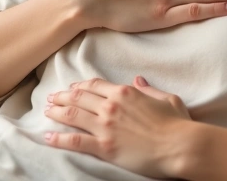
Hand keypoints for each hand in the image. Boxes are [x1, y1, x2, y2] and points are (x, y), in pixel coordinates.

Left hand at [43, 76, 194, 178]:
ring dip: (56, 112)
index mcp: (125, 92)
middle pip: (79, 97)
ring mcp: (106, 126)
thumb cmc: (177, 123)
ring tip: (46, 112)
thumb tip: (138, 80)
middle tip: (51, 98)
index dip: (80, 85)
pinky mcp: (104, 146)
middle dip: (62, 96)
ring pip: (72, 115)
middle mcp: (111, 106)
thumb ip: (149, 89)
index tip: (71, 88)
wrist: (180, 146)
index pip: (94, 85)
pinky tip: (48, 136)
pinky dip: (59, 138)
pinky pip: (75, 141)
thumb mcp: (167, 98)